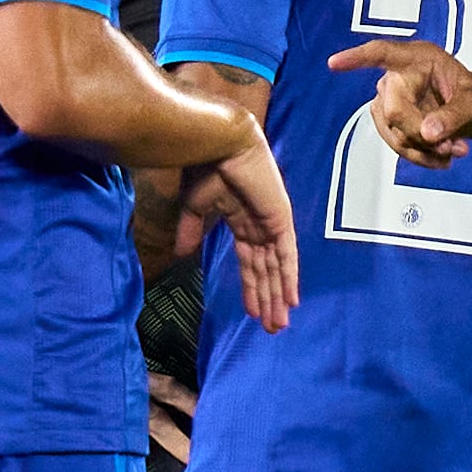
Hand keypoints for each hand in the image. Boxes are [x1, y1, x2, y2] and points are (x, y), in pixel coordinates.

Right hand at [176, 133, 298, 331]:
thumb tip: (180, 254)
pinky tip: (291, 299)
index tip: (251, 312)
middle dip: (268, 299)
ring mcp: (272, 224)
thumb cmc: (206, 168)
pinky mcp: (279, 220)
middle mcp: (260, 227)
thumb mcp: (194, 207)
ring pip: (277, 269)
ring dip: (278, 296)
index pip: (250, 263)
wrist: (219, 144)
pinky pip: (286, 255)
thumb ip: (191, 231)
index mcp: (242, 222)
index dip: (251, 288)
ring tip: (279, 323)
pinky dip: (289, 278)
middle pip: (266, 271)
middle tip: (272, 327)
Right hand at [336, 37, 471, 169]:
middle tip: (450, 146)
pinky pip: (396, 145)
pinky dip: (420, 156)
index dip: (357, 58)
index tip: (335, 63)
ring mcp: (392, 100)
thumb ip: (454, 115)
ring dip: (423, 149)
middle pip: (392, 108)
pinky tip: (440, 157)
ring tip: (452, 150)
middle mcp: (400, 77)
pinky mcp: (392, 123)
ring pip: (393, 132)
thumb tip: (428, 131)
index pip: (383, 54)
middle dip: (420, 133)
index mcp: (420, 58)